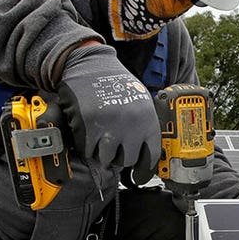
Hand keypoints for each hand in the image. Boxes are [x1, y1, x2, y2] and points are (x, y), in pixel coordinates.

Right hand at [57, 44, 159, 169]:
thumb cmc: (116, 82)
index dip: (145, 168)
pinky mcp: (89, 126)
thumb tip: (145, 154)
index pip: (151, 155)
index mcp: (148, 119)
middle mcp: (131, 124)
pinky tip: (89, 132)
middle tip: (114, 146)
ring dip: (102, 153)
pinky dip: (87, 146)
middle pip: (127, 160)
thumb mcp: (140, 100)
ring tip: (101, 138)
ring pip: (106, 159)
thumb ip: (144, 125)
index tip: (140, 174)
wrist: (91, 65)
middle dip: (120, 156)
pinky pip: (88, 151)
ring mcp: (109, 126)